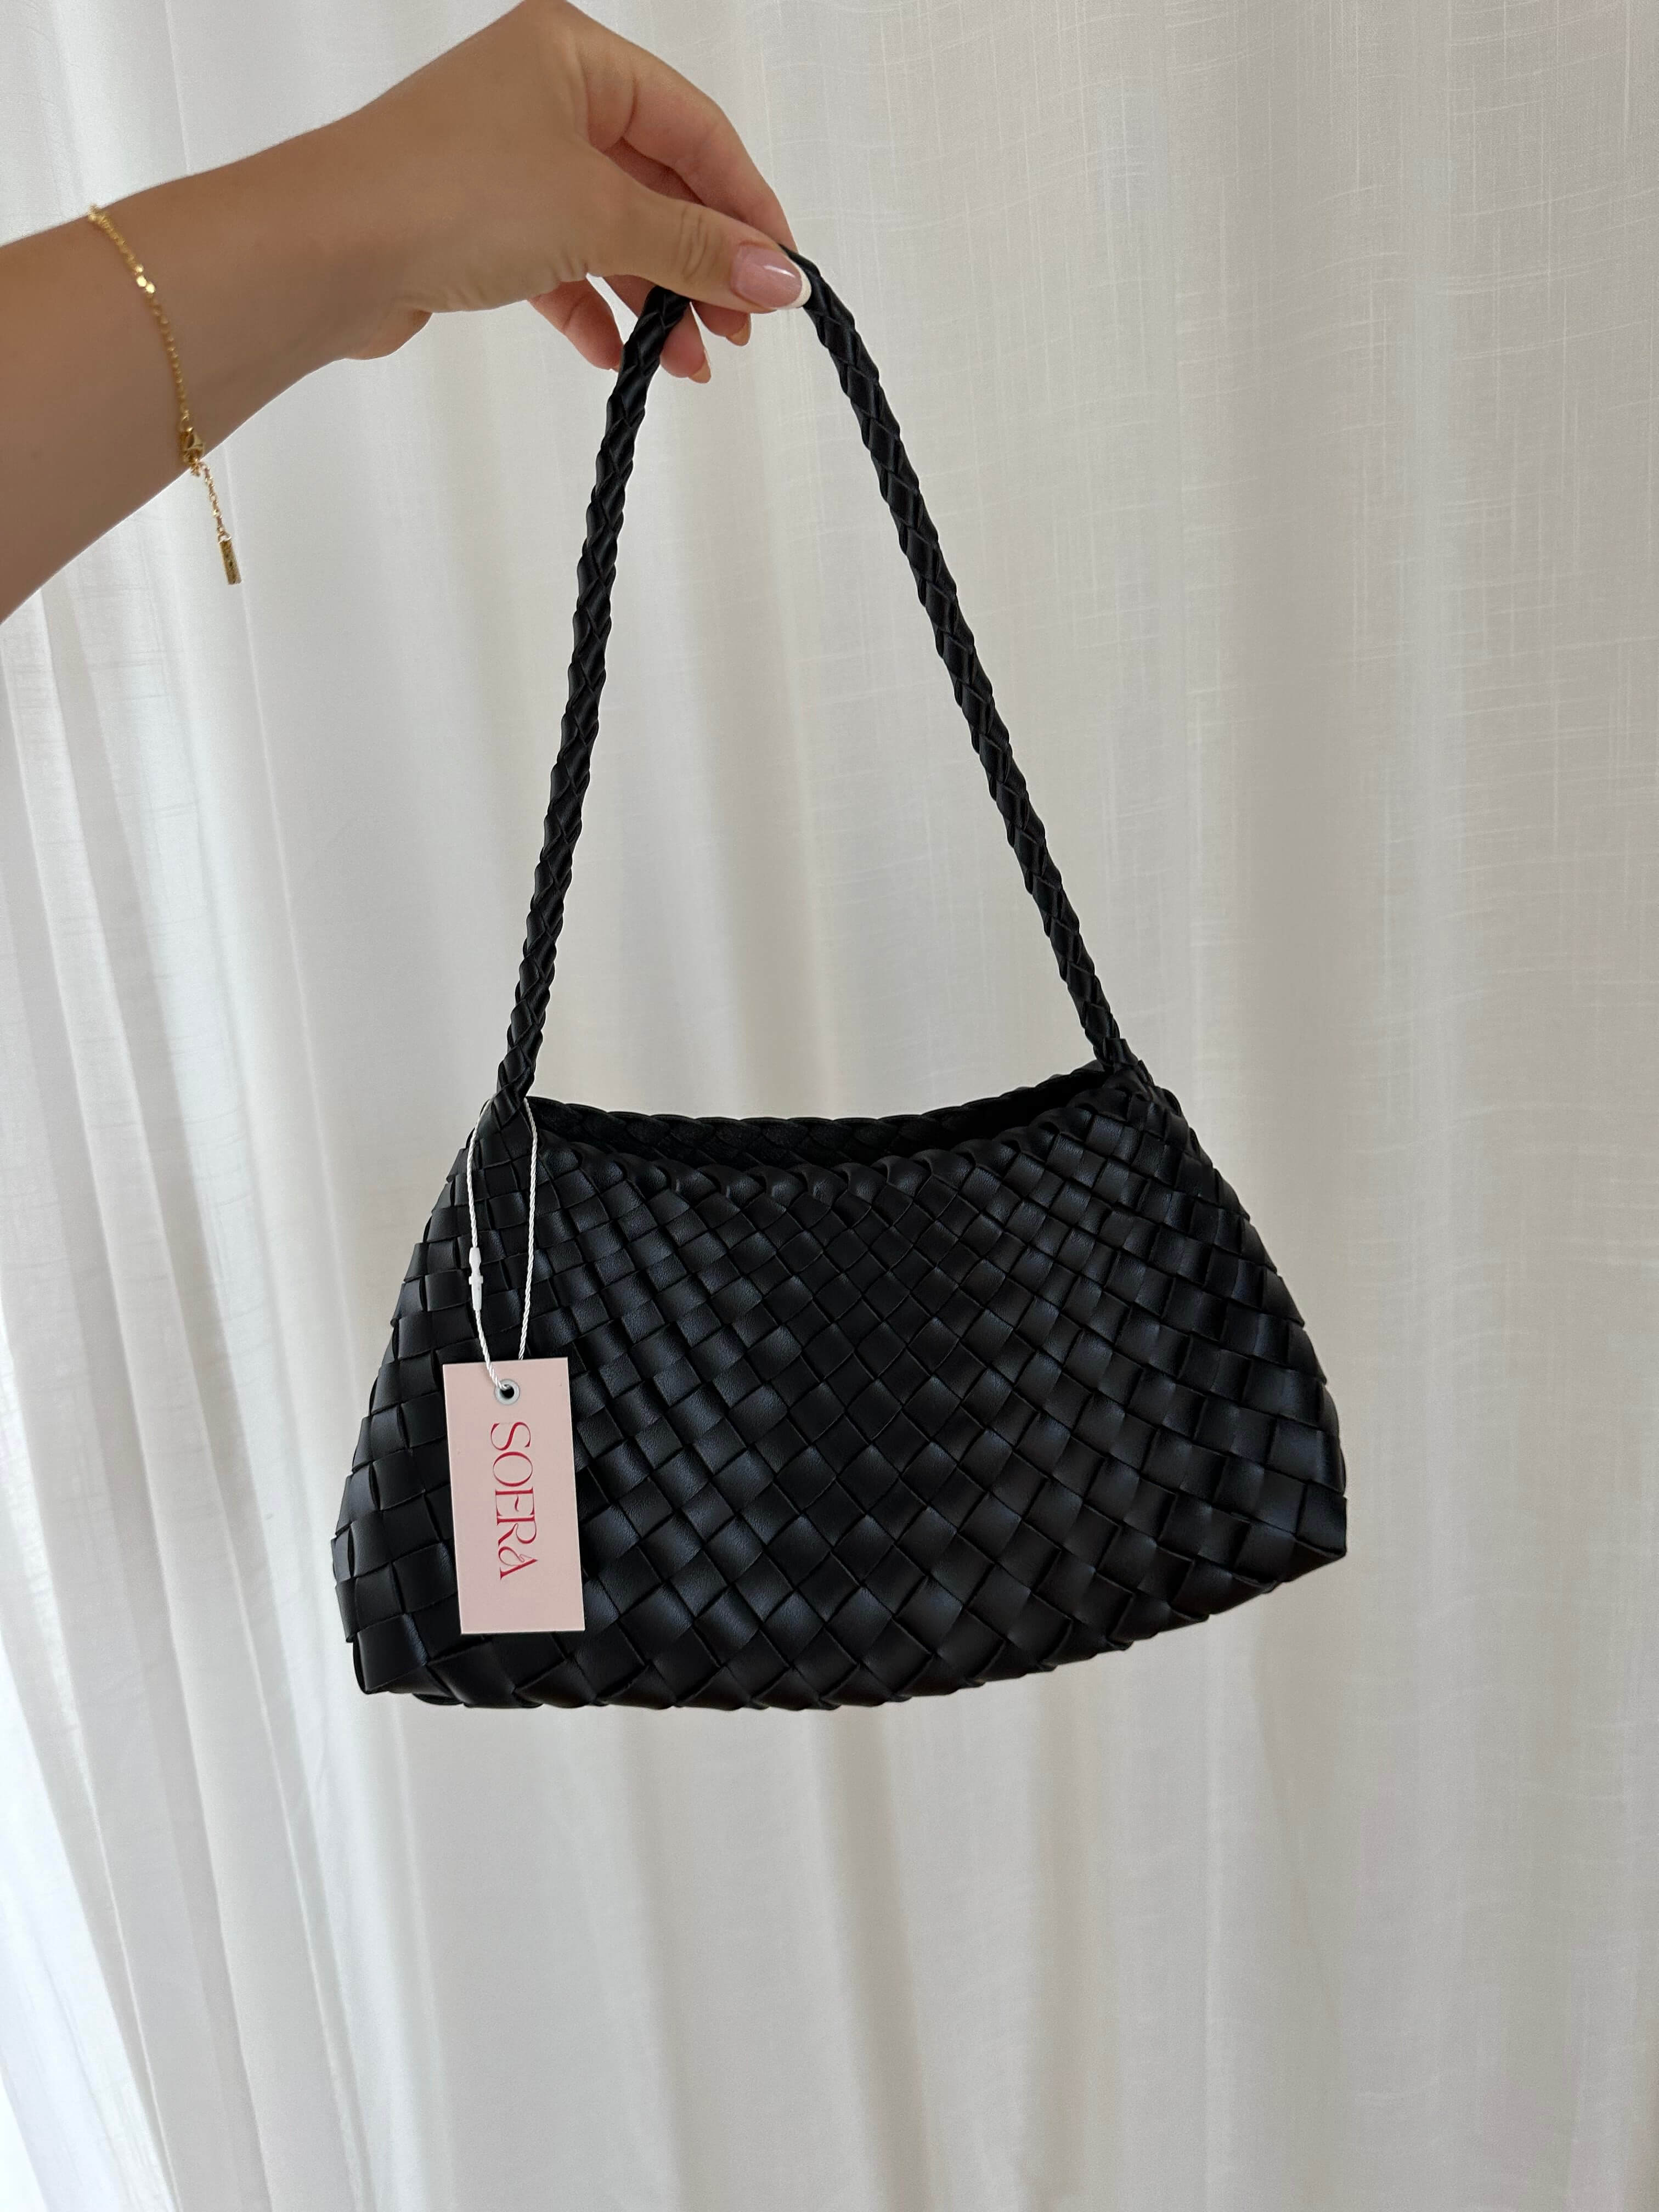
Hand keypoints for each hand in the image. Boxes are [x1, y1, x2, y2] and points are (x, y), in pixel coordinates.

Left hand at [330, 0, 804, 380]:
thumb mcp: (600, 217)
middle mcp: (540, 95)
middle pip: (657, 182)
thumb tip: (781, 276)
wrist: (326, 251)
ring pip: (612, 230)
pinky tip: (620, 356)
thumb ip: (697, 248)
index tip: (783, 274)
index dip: (747, 204)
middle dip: (703, 262)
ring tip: (690, 362)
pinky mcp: (479, 222)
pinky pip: (563, 265)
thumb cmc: (445, 194)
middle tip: (742, 327)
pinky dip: (596, 310)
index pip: (695, 127)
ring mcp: (508, 159)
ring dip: (656, 298)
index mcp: (573, 53)